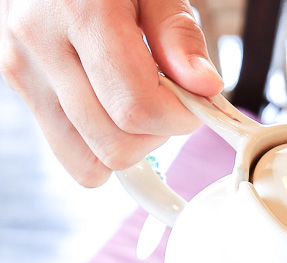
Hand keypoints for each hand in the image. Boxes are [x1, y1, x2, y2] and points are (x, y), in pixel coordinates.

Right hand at [0, 0, 222, 185]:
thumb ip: (180, 35)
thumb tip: (205, 87)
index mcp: (80, 13)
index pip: (137, 109)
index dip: (179, 117)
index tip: (194, 100)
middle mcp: (40, 44)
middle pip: (114, 145)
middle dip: (155, 135)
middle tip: (166, 98)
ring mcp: (22, 68)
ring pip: (87, 161)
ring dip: (127, 144)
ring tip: (136, 101)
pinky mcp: (18, 83)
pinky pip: (68, 149)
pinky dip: (99, 142)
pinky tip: (112, 106)